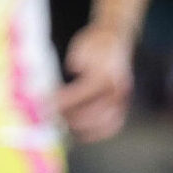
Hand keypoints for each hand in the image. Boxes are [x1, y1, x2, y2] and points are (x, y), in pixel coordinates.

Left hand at [55, 19, 136, 142]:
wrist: (116, 37)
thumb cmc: (95, 43)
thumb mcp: (83, 45)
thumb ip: (78, 59)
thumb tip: (73, 70)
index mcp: (106, 72)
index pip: (84, 92)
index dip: (66, 100)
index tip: (48, 104)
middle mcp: (117, 88)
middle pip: (94, 110)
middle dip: (72, 116)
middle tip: (53, 116)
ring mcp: (123, 98)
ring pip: (106, 122)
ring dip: (85, 128)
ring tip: (66, 127)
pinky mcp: (123, 104)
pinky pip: (115, 124)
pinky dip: (99, 133)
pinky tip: (83, 135)